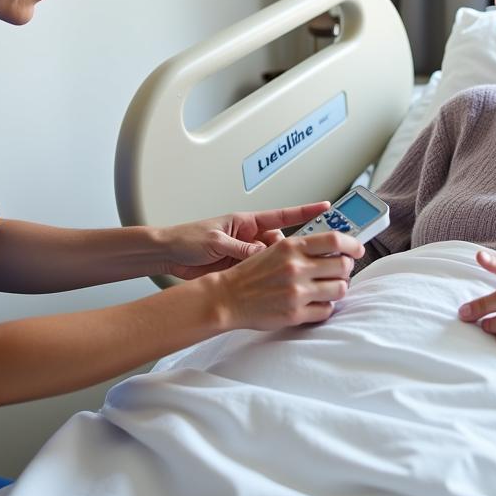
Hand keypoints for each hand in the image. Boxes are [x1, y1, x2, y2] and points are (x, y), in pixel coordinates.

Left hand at [159, 203, 330, 279]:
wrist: (167, 255)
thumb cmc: (187, 239)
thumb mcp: (216, 242)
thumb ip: (241, 248)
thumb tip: (264, 254)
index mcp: (246, 222)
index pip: (283, 215)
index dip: (306, 211)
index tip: (327, 207)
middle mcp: (250, 237)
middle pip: (283, 244)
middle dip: (294, 253)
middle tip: (304, 261)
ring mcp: (246, 254)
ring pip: (274, 262)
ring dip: (278, 269)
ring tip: (280, 277)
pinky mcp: (240, 270)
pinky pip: (260, 274)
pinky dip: (266, 280)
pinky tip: (269, 287)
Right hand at [209, 230, 365, 331]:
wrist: (227, 297)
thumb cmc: (250, 274)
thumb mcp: (276, 249)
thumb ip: (302, 247)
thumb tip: (334, 247)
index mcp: (291, 247)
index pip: (335, 241)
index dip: (353, 244)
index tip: (357, 249)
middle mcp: (296, 268)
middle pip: (343, 266)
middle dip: (346, 269)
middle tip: (341, 271)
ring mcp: (297, 292)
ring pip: (340, 289)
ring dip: (339, 288)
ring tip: (329, 288)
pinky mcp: (295, 314)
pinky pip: (327, 310)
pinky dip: (326, 307)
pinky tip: (317, 302)